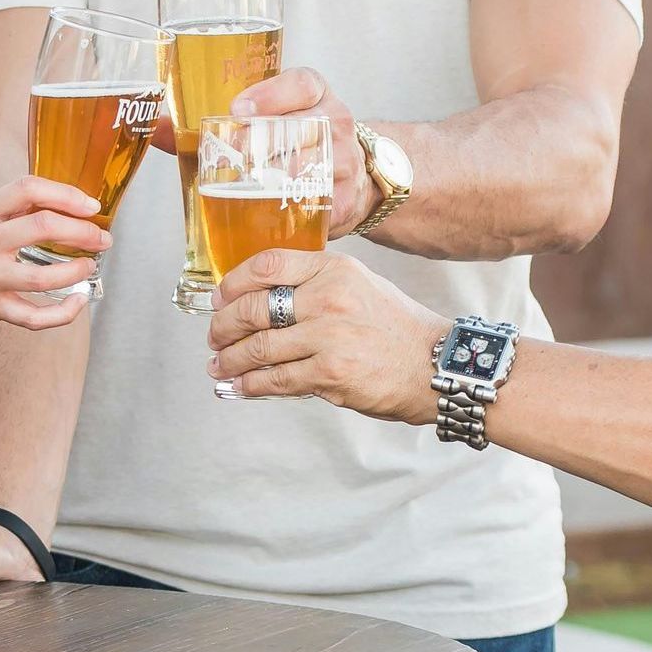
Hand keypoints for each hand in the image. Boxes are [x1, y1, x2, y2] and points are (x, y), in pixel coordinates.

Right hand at [0, 176, 108, 331]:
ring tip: (88, 265)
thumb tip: (65, 204)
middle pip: (43, 227)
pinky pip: (36, 317)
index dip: (67, 194)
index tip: (90, 205)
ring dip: (78, 270)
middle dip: (83, 231)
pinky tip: (78, 301)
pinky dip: (65, 313)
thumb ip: (12, 209)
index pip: (28, 188)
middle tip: (101, 237)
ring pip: (45, 276)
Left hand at [207, 250, 442, 417]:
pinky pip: (275, 379)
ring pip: (259, 348)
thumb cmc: (397, 330)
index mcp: (335, 270)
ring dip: (230, 359)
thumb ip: (316, 285)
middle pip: (254, 308)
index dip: (233, 283)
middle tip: (215, 336)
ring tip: (218, 365)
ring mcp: (329, 338)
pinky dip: (249, 384)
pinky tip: (239, 386)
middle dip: (224, 326)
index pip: (268, 265)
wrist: (436, 365)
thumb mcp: (360, 287)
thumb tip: (263, 298)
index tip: (219, 297)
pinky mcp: (330, 375)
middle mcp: (329, 299)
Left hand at [234, 68, 373, 235]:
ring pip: (306, 167)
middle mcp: (337, 123)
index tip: (238, 110)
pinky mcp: (347, 197)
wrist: (353, 174)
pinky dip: (289, 208)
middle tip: (231, 156)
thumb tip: (194, 139)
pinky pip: (316, 203)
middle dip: (258, 142)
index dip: (268, 96)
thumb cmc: (305, 141)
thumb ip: (250, 117)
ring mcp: (346, 160)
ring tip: (244, 185)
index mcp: (320, 95)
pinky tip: (269, 210)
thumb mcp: (286, 114)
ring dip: (269, 178)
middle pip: (298, 129)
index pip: (301, 85)